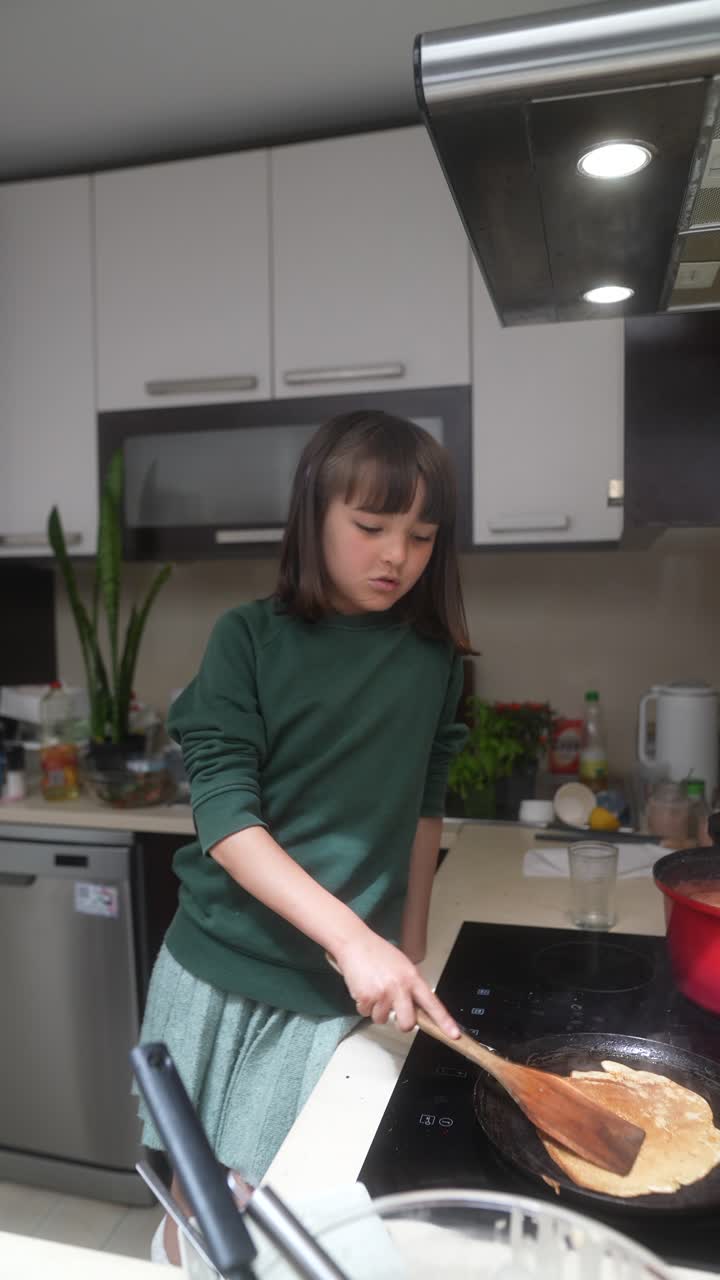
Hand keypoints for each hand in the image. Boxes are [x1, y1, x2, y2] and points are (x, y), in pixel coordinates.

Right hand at [331, 928, 458, 1037]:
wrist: (355, 942)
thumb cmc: (378, 952)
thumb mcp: (402, 965)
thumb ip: (410, 985)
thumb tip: (416, 1006)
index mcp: (412, 978)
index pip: (433, 1003)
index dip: (444, 1021)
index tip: (454, 1035)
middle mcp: (400, 987)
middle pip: (407, 1023)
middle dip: (401, 1023)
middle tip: (394, 1012)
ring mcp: (383, 993)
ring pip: (382, 1020)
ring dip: (376, 1010)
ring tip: (374, 990)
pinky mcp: (366, 997)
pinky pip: (365, 1013)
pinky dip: (363, 1005)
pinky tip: (364, 988)